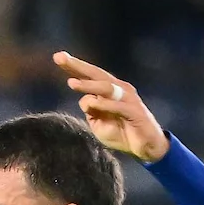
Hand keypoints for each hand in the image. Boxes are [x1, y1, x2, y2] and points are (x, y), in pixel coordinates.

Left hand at [52, 53, 168, 162]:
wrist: (146, 147)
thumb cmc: (122, 133)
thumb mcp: (99, 125)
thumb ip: (90, 112)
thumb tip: (84, 100)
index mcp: (109, 90)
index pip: (89, 75)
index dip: (74, 67)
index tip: (57, 57)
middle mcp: (118, 89)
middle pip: (96, 74)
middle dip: (78, 66)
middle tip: (60, 58)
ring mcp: (127, 98)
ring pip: (106, 88)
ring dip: (88, 85)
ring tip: (71, 83)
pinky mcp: (134, 111)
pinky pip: (117, 106)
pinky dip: (104, 104)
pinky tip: (92, 103)